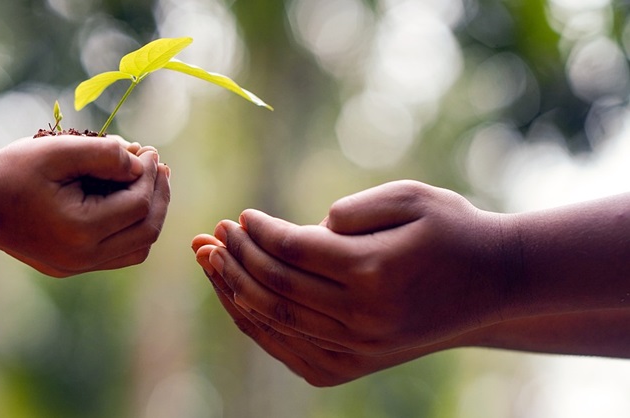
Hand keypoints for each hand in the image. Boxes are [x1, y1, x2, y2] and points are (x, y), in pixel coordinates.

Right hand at [0, 135, 169, 276]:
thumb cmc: (14, 170)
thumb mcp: (59, 150)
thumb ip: (105, 153)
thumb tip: (141, 161)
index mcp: (82, 230)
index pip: (138, 204)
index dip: (150, 174)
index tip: (149, 149)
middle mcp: (83, 257)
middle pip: (146, 231)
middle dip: (158, 195)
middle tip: (159, 166)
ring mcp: (77, 266)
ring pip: (137, 249)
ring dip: (149, 215)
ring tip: (150, 182)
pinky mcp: (71, 267)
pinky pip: (116, 254)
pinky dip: (131, 229)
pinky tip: (129, 200)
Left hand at [193, 180, 514, 355]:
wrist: (493, 284)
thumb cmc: (450, 230)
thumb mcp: (411, 198)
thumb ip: (352, 210)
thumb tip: (301, 232)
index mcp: (374, 271)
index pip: (293, 249)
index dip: (259, 231)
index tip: (242, 215)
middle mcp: (363, 317)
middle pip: (276, 287)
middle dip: (237, 258)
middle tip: (214, 235)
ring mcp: (360, 348)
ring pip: (276, 321)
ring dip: (235, 290)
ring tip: (213, 262)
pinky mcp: (356, 365)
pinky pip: (290, 350)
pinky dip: (258, 326)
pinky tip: (239, 299)